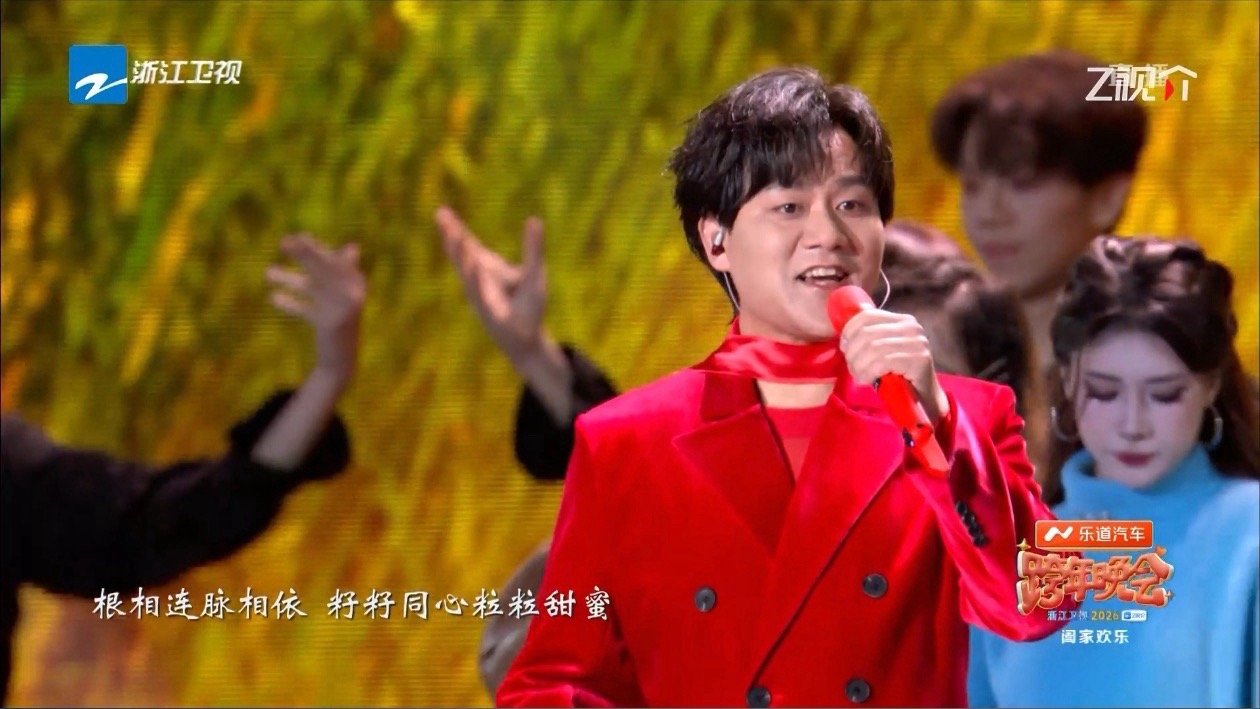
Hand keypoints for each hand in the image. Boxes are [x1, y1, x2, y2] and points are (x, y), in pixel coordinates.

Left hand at [265, 234, 365, 385]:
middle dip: (305, 254)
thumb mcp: (343, 296)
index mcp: (358, 282)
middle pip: (326, 269)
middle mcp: (355, 293)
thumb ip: (345, 271)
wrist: (343, 359)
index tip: (297, 237)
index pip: (335, 260)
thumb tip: (354, 247)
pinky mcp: (331, 326)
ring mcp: (344, 310)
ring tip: (266, 273)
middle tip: (283, 242)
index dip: (316, 248)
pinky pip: (307, 311)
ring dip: (289, 279)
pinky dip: (290, 304)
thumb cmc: (341, 320)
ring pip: (313, 287)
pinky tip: (273, 298)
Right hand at [436, 205, 546, 361]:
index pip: (469, 245)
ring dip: (462, 255)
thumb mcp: (535, 273)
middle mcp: (480, 281)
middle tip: (441, 215)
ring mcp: (482, 297)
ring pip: (469, 273)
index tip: (442, 211)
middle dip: (453, 237)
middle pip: (463, 256)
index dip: (456, 229)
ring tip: (454, 235)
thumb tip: (534, 219)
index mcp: (488, 269)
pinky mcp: (490, 314)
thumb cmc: (528, 306)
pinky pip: (481, 296)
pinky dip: (477, 282)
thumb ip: (533, 248)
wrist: (527, 340)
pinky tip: (474, 267)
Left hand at [839, 309, 949, 422]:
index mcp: (902, 320)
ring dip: (859, 365)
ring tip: (859, 376)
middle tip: (852, 368)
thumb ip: (870, 339)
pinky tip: (868, 380)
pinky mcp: (918, 359)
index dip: (849, 331)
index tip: (844, 348)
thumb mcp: (882, 352)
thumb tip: (844, 335)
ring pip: (873, 348)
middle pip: (867, 333)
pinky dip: (869, 372)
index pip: (867, 316)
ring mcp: (917, 342)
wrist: (925, 398)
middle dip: (853, 352)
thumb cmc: (898, 375)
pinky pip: (883, 362)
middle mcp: (912, 327)